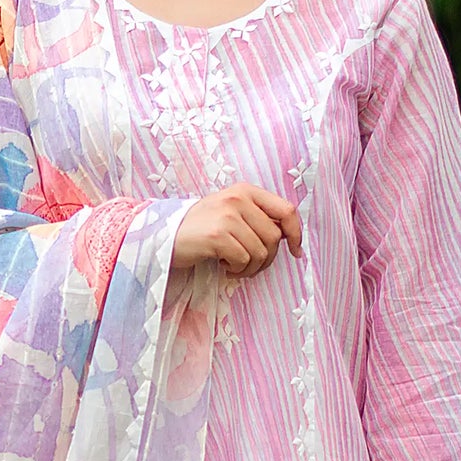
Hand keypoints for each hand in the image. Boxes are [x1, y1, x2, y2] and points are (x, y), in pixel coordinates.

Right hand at [170, 182, 301, 276]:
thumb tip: (288, 237)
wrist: (164, 235)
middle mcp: (238, 198)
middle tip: (249, 265)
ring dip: (250, 267)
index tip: (296, 252)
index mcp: (246, 190)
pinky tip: (223, 265)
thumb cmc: (201, 228)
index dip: (296, 234)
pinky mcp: (217, 235)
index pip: (287, 210)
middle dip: (267, 259)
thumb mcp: (231, 212)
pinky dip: (236, 270)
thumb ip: (257, 217)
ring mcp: (227, 215)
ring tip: (233, 265)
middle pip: (274, 238)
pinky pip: (243, 260)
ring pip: (261, 252)